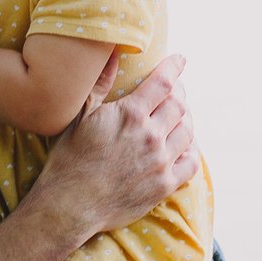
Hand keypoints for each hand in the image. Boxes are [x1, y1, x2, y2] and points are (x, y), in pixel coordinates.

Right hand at [27, 53, 197, 237]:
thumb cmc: (70, 159)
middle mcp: (151, 136)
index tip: (180, 60)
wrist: (70, 205)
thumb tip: (112, 54)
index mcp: (131, 115)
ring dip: (185, 119)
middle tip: (174, 90)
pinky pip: (191, 162)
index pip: (163, 83)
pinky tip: (183, 146)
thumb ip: (100, 84)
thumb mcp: (79, 117)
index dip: (174, 67)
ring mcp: (161, 162)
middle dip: (179, 92)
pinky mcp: (165, 185)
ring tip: (177, 116)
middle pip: (179, 105)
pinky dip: (191, 150)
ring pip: (188, 131)